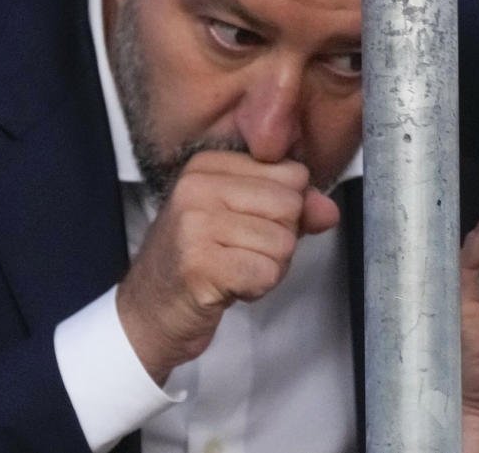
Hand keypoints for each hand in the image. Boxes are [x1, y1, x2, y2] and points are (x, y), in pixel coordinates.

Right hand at [116, 151, 338, 383]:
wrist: (148, 313)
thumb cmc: (201, 262)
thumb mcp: (247, 220)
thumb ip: (294, 209)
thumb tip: (329, 210)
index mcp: (209, 165)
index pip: (293, 174)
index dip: (286, 210)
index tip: (249, 226)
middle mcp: (198, 186)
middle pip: (291, 206)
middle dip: (280, 240)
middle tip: (241, 253)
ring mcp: (194, 224)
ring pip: (283, 243)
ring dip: (268, 268)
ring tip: (232, 269)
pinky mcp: (198, 264)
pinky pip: (266, 273)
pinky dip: (257, 288)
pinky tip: (228, 287)